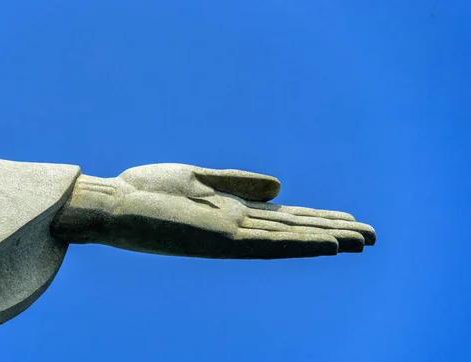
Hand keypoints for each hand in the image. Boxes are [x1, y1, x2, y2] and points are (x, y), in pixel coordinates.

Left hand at [50, 164, 375, 258]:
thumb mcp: (198, 179)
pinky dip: (299, 243)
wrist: (112, 205)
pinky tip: (328, 244)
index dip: (316, 218)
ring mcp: (229, 235)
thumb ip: (238, 183)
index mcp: (231, 212)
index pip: (282, 217)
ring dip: (326, 240)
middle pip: (292, 229)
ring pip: (287, 238)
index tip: (349, 219)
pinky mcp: (218, 239)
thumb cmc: (147, 191)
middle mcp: (235, 228)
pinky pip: (267, 243)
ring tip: (363, 240)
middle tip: (372, 236)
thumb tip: (281, 187)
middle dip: (331, 232)